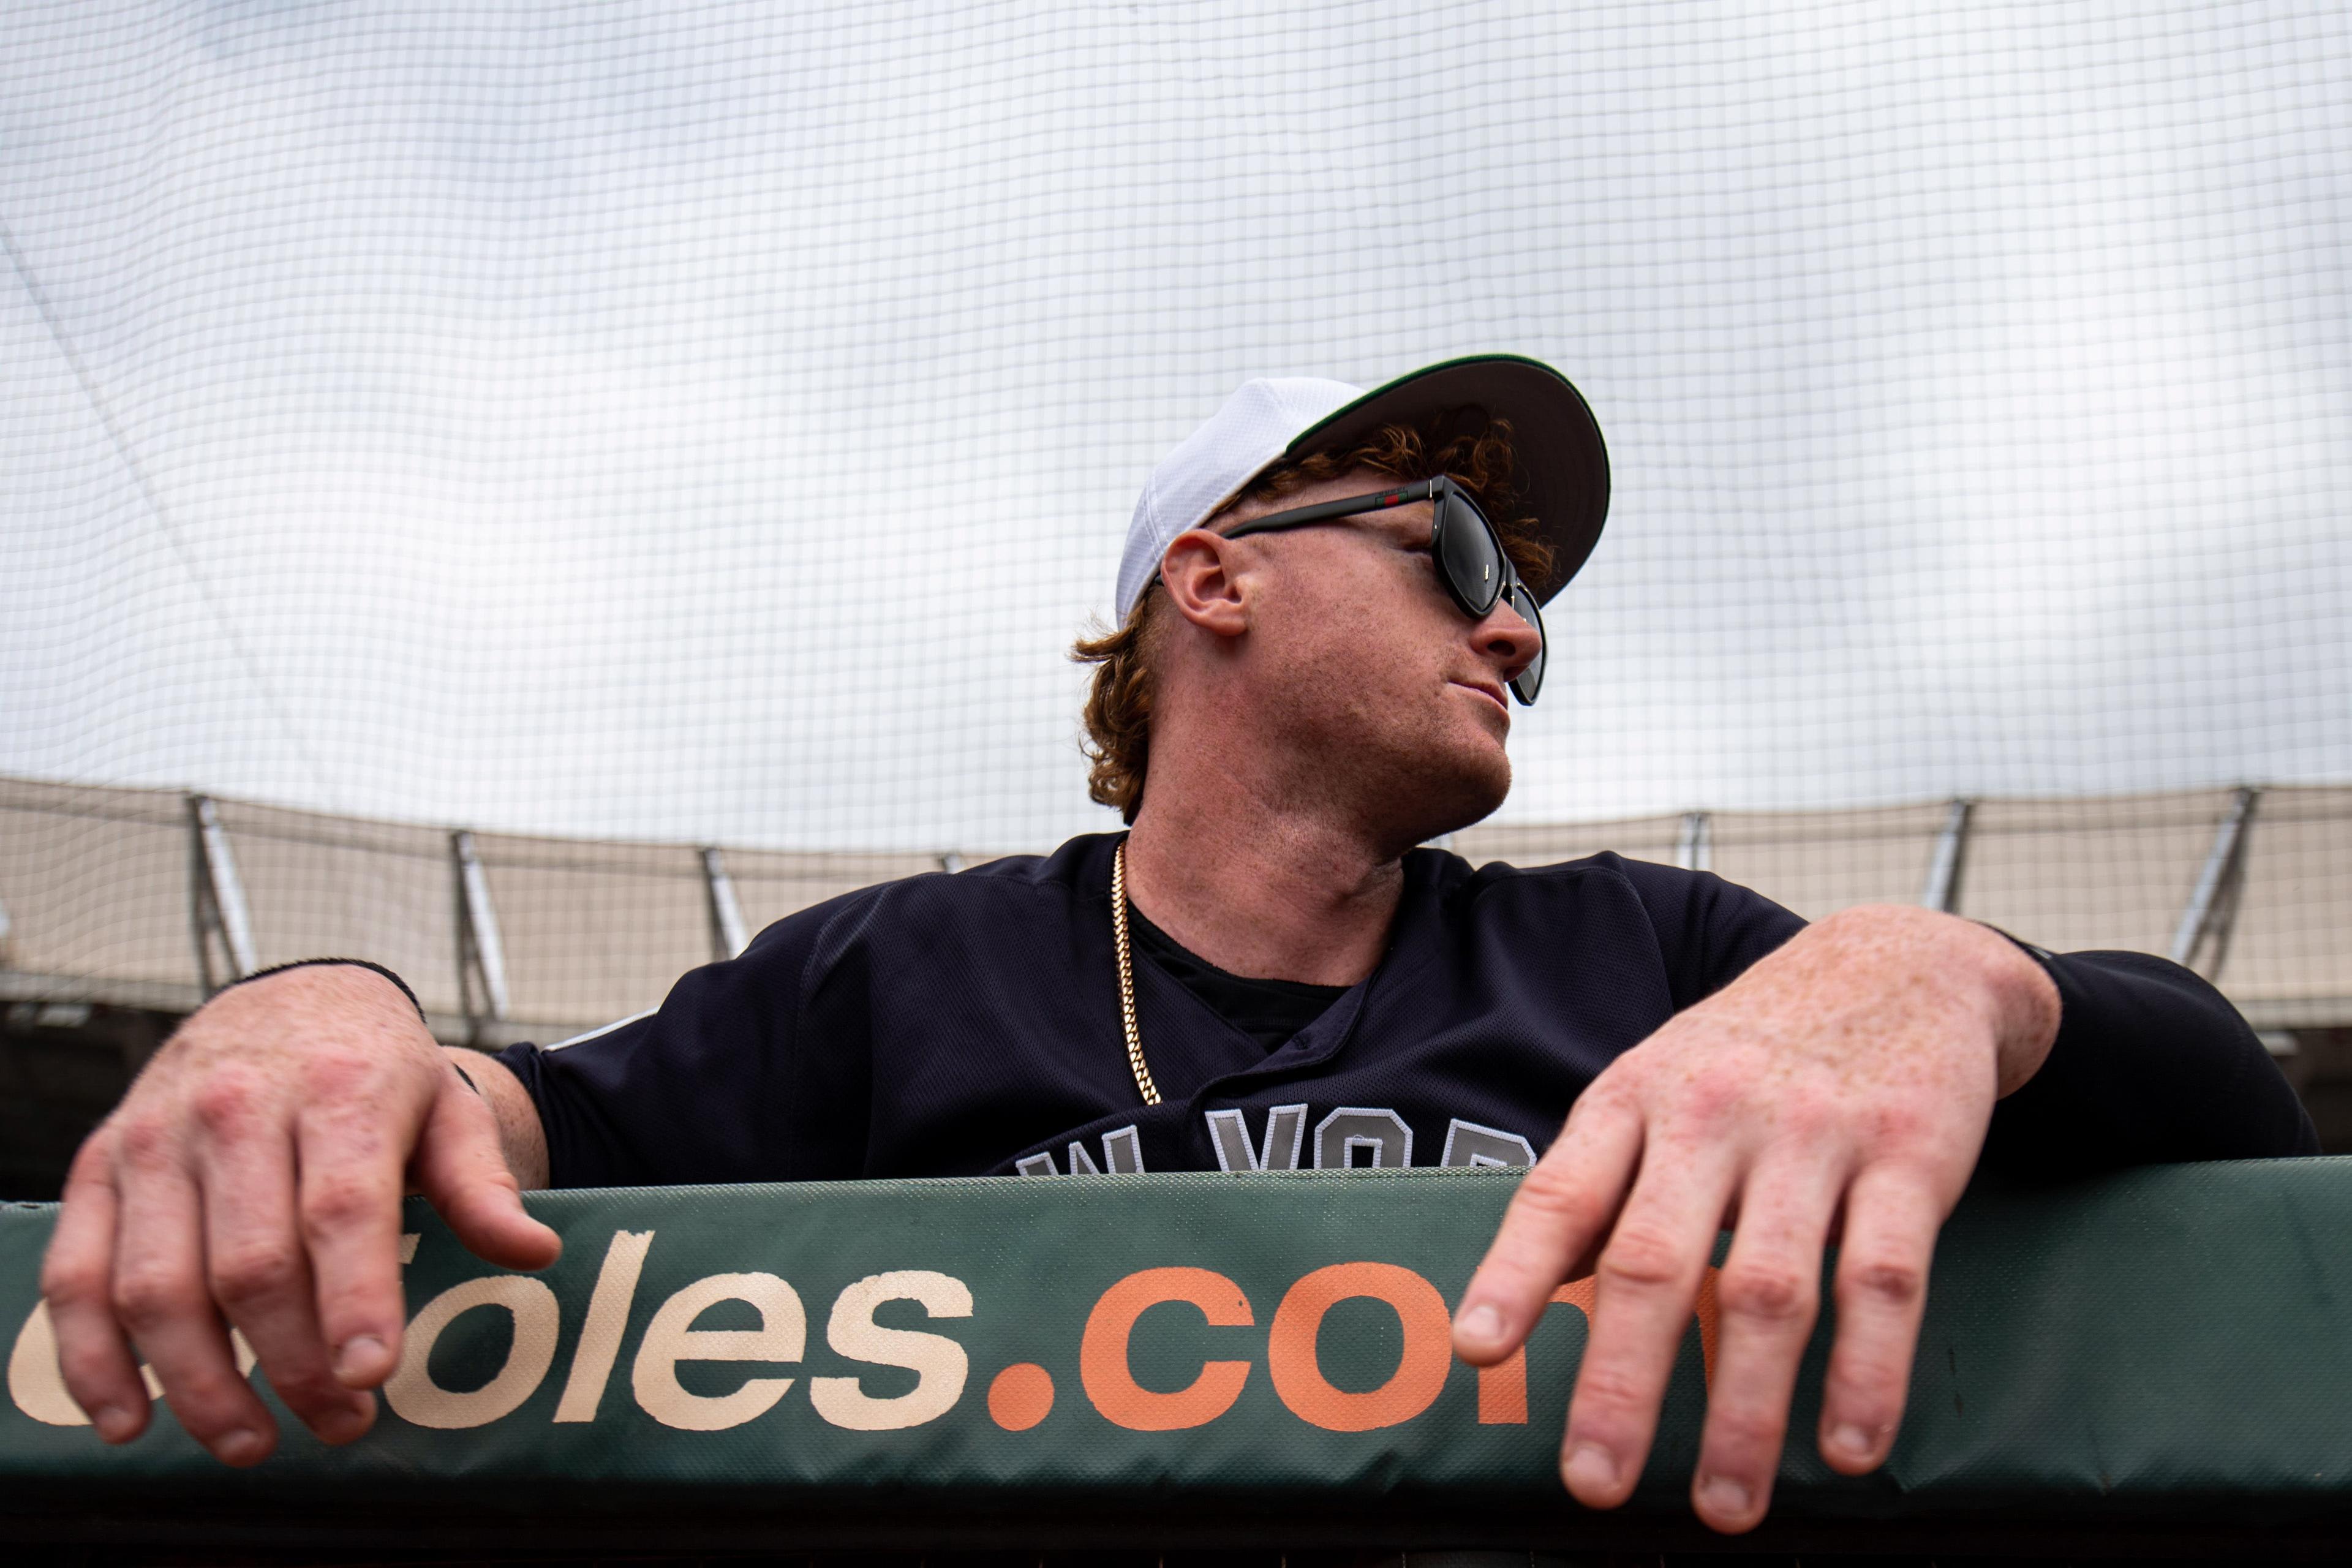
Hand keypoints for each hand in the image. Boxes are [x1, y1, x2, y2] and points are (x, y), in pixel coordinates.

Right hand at [39, 964, 558, 1463]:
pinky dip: (93, 1361)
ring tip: (252, 1443)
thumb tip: (532, 1252)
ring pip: (158, 1284)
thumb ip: (482, 1184)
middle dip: (293, 1363)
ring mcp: (156, 1139)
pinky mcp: (100, 1167)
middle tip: (342, 1426)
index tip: (370, 1375)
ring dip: (200, 1383)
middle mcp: (236, 1108)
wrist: (286, 1001)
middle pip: (251, 1263)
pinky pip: (75, 1277)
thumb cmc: (375, 1071)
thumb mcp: (446, 1108)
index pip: (341, 1206)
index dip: (353, 1297)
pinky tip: (130, 1421)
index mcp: (340, 1089)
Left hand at [1451, 906, 2058, 1532]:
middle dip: (1620, 1382)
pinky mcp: (1908, 1158)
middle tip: (1594, 1482)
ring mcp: (1813, 1136)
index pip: (1560, 1195)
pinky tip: (1847, 1448)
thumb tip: (1521, 1297)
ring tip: (1723, 1507)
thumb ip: (1597, 1182)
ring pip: (1768, 1291)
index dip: (1514, 1275)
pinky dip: (1867, 1374)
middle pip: (1654, 1262)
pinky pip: (1882, 1281)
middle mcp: (1713, 1114)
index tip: (1477, 1351)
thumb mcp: (1655, 1085)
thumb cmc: (1751, 1049)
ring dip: (1744, 1413)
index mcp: (1634, 1099)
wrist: (1897, 961)